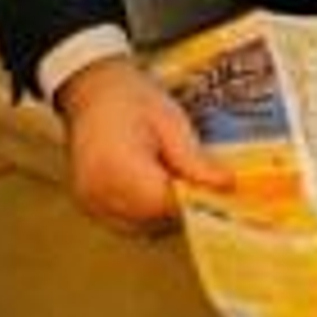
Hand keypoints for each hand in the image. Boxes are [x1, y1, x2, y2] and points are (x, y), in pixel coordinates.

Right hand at [55, 55, 233, 233]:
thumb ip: (194, 158)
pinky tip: (154, 184)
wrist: (93, 91)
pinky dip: (145, 212)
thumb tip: (226, 185)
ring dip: (164, 210)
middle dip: (181, 204)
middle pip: (154, 219)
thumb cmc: (133, 99)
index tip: (216, 186)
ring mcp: (90, 202)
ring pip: (141, 226)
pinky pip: (126, 222)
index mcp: (119, 167)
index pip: (165, 203)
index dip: (194, 198)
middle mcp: (99, 192)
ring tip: (172, 174)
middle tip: (196, 176)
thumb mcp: (170, 121)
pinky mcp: (89, 206)